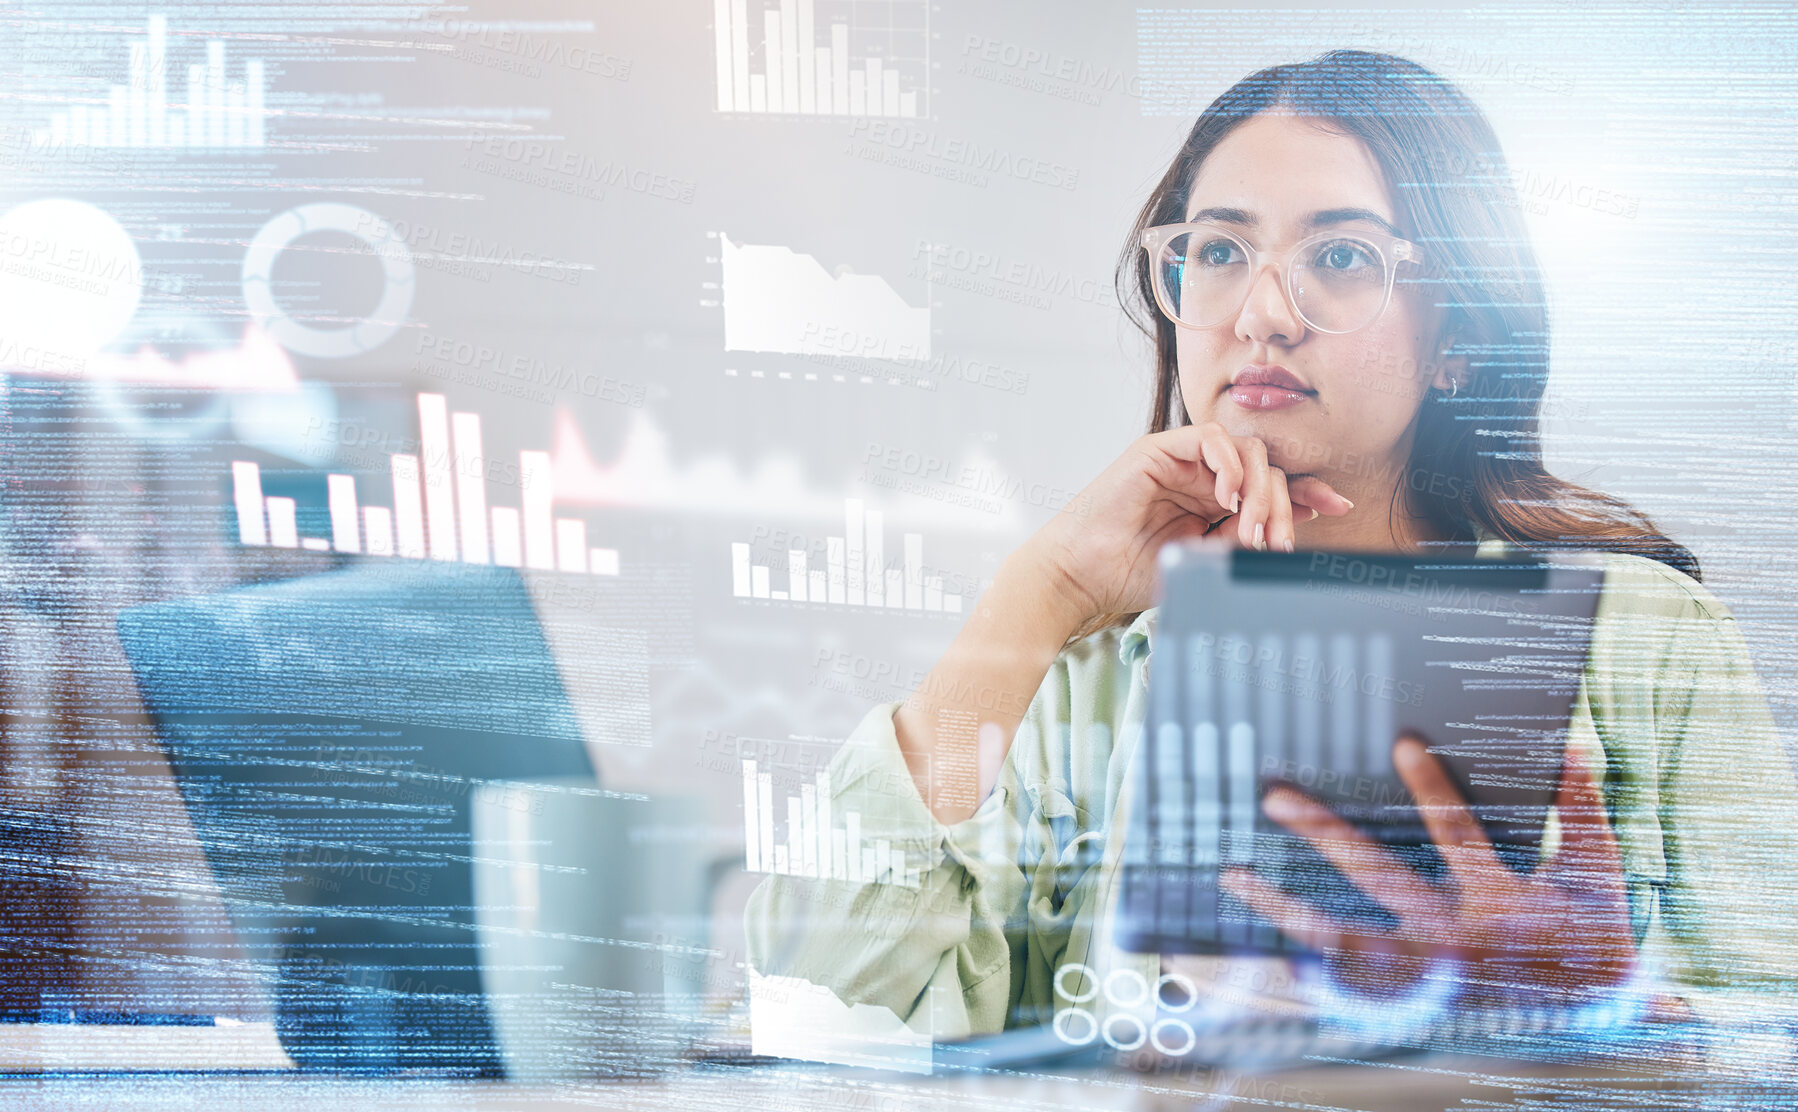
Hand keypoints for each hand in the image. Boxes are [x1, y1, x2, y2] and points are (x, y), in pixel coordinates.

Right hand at [1021, 422, 1352, 625]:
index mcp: (1214, 502)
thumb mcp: (1206, 558)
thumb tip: (1298, 517)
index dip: (1308, 492)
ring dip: (1258, 489)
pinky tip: (1226, 497)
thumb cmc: (1131, 574)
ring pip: (1245, 452)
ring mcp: (1182, 460)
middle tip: (1276, 541)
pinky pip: (1209, 437)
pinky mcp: (1158, 448)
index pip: (1272, 485)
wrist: (1083, 577)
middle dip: (1283, 504)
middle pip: (1267, 468)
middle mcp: (1202, 477)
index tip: (1338, 506)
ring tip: (1249, 526)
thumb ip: (1245, 535)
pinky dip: (1227, 463)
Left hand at [1220, 734, 1636, 1008]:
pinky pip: (1349, 984)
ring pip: (1344, 938)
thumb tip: (1569, 745)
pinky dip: (1307, 969)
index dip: (1433, 790)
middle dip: (1325, 835)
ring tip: (1235, 874)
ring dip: (1287, 908)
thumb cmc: (1593, 936)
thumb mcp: (1597, 872)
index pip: (1461, 835)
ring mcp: (1426, 971)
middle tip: (1275, 797)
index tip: (1402, 744)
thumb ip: (1582, 809)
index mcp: (1501, 902)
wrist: (1594, 1019)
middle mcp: (1454, 937)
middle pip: (1379, 879)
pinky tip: (1262, 952)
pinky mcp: (1413, 998)